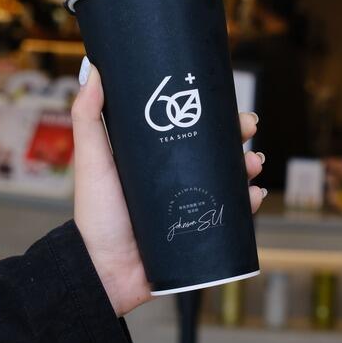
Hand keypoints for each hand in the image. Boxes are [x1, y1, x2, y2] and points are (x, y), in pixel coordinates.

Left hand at [71, 59, 265, 315]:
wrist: (104, 271)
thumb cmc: (95, 216)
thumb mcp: (92, 160)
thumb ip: (87, 117)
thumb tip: (95, 70)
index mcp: (154, 159)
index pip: (189, 128)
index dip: (212, 114)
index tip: (226, 102)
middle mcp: (175, 179)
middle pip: (215, 151)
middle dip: (238, 137)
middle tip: (249, 128)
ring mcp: (189, 206)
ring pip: (229, 180)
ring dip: (249, 168)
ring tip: (254, 165)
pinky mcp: (200, 233)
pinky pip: (232, 217)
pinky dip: (248, 204)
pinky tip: (253, 197)